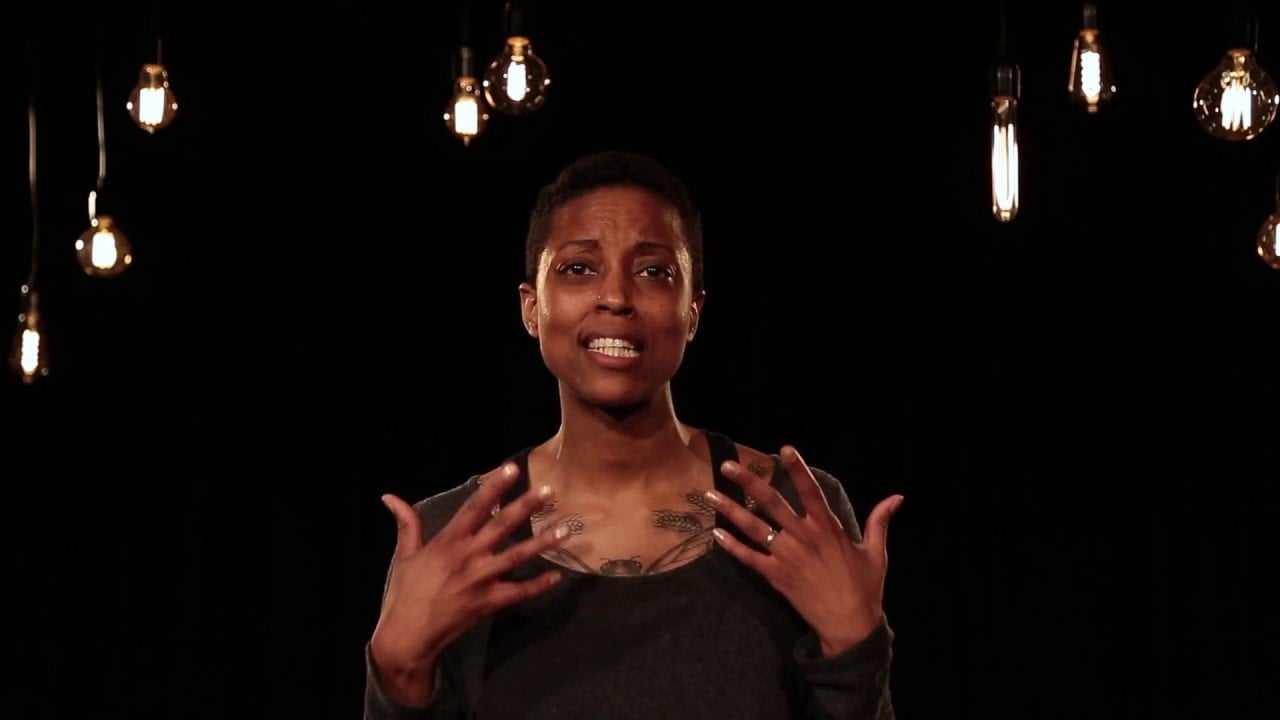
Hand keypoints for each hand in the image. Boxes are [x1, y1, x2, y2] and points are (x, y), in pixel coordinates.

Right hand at [370, 461, 569, 675]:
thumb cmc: (406, 592)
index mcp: (449, 541)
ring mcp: (480, 579)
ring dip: (542, 543)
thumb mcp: (405, 554)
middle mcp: (468, 556)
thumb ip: (406, 523)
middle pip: (502, 525)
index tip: (513, 469)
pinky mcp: (488, 602)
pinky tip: (556, 576)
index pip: (475, 507)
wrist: (408, 635)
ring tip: (564, 530)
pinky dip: (538, 585)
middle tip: (549, 492)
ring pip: (517, 556)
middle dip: (526, 507)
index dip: (494, 487)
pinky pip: (518, 592)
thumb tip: (389, 496)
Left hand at [707, 446, 902, 655]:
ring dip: (730, 509)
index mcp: (827, 527)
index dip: (797, 469)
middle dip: (748, 481)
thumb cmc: (864, 587)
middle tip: (727, 465)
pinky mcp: (776, 576)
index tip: (784, 449)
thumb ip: (879, 521)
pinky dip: (732, 546)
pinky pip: (750, 558)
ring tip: (710, 494)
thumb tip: (897, 497)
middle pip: (771, 502)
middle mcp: (804, 537)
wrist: (850, 625)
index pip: (810, 490)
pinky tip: (716, 534)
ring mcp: (787, 556)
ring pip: (754, 527)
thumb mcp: (876, 552)